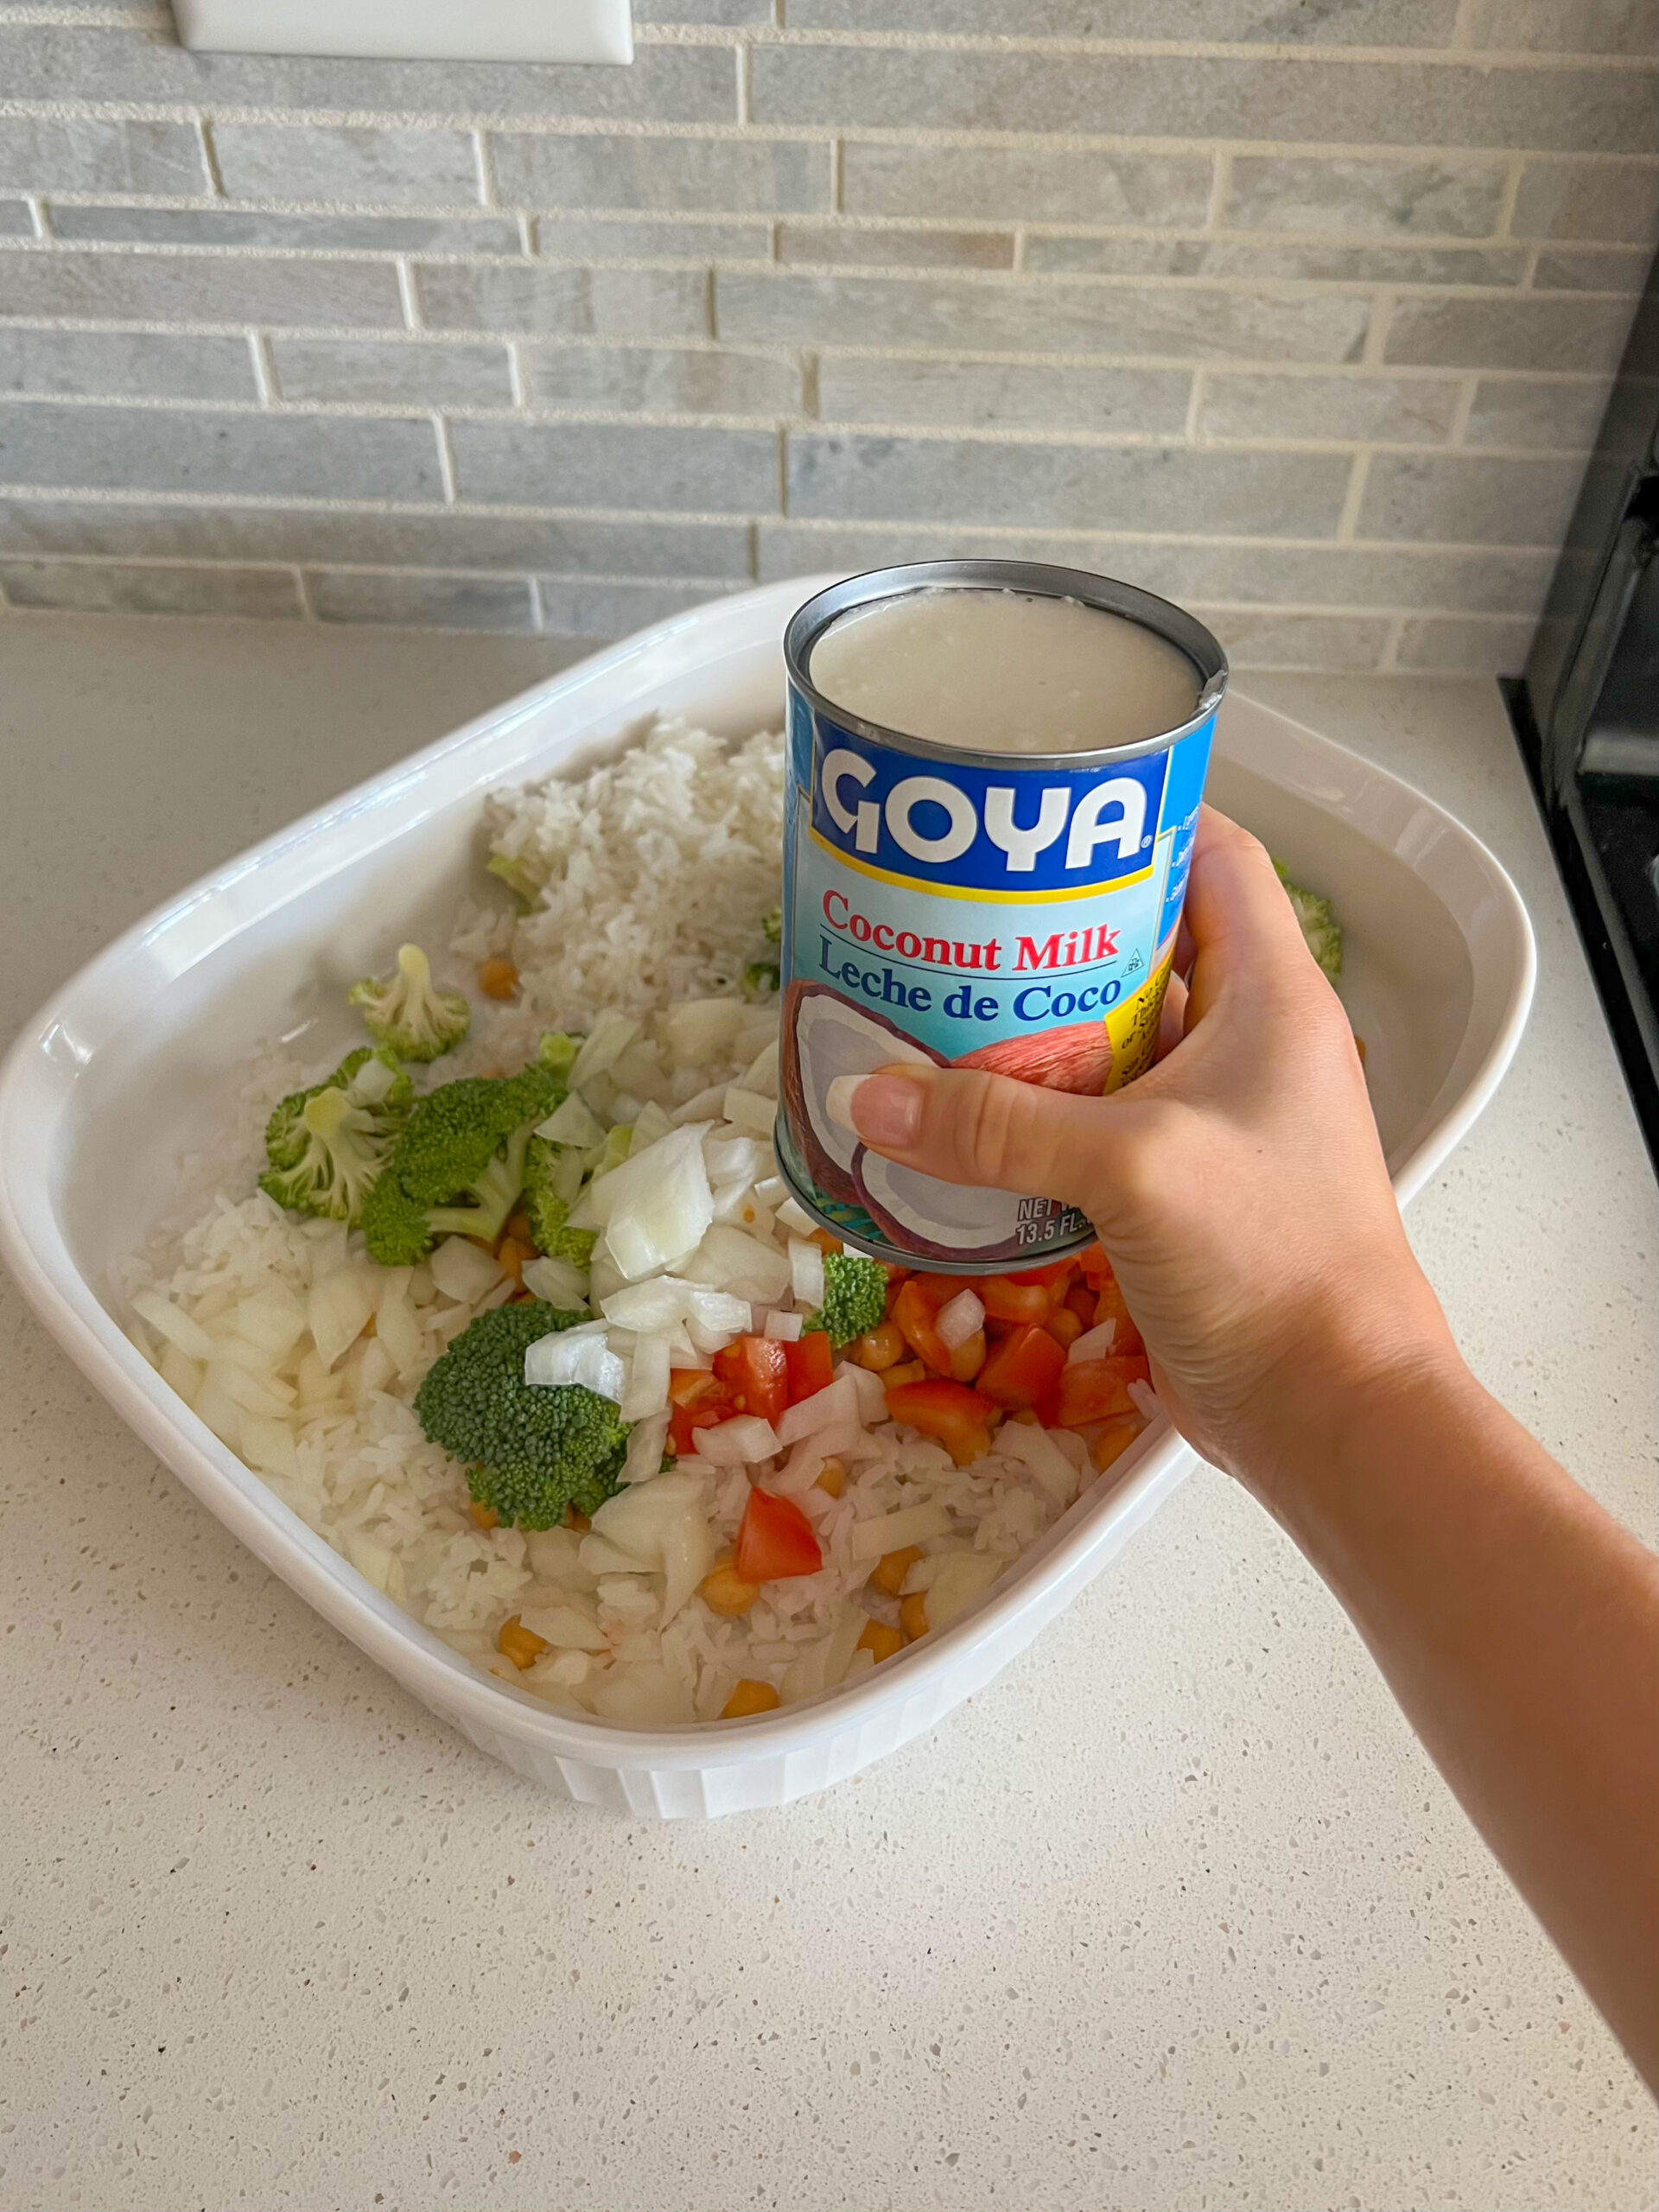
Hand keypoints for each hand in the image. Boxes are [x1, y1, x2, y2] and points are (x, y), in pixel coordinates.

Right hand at [831, 807, 1457, 1492]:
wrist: (1329, 1412)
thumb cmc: (1271, 1259)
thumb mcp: (1132, 1169)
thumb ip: (997, 1128)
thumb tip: (863, 1099)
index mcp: (1273, 996)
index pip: (1216, 855)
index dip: (1135, 816)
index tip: (1033, 811)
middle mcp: (1247, 1044)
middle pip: (1144, 945)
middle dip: (1048, 927)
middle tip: (945, 912)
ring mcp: (1213, 1121)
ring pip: (1111, 1042)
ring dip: (1029, 1028)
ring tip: (926, 1002)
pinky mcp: (1177, 1192)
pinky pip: (1092, 1126)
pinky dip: (1029, 1116)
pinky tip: (952, 1118)